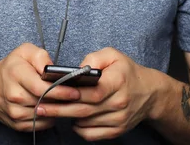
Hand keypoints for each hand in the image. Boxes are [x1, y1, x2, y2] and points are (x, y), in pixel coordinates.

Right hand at [0, 43, 80, 131]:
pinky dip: (49, 118)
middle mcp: (14, 96)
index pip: (41, 88)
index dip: (60, 91)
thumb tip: (53, 68)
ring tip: (66, 101)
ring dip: (57, 110)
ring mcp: (14, 113)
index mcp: (16, 75)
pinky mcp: (17, 125)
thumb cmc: (10, 67)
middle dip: (62, 100)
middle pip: (45, 102)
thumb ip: (40, 56)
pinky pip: (40, 125)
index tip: (75, 91)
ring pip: (44, 115)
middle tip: (77, 96)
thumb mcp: (24, 51)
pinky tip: (53, 108)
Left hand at [36, 47, 156, 140]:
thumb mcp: (113, 55)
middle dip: (59, 109)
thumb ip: (93, 59)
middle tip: (40, 106)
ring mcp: (118, 119)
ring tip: (51, 110)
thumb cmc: (127, 72)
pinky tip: (72, 119)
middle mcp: (119, 102)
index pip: (90, 91)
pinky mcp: (117, 130)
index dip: (69, 93)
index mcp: (117, 82)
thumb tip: (77, 69)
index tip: (50, 92)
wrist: (149, 93)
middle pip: (84, 109)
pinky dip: (79, 129)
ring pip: (86, 122)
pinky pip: (92, 134)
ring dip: (67, 118)